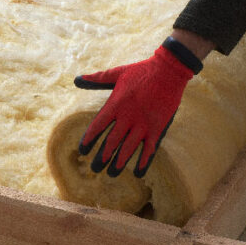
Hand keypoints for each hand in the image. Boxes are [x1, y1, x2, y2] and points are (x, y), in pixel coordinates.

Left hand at [75, 38, 202, 177]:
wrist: (168, 71)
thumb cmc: (140, 71)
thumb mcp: (117, 73)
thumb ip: (97, 79)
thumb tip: (77, 80)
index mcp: (116, 104)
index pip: (98, 126)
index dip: (89, 139)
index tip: (82, 150)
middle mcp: (128, 116)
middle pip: (112, 141)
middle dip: (102, 156)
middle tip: (94, 168)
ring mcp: (144, 123)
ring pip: (129, 148)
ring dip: (119, 162)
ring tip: (111, 174)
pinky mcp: (158, 128)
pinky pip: (149, 149)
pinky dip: (143, 161)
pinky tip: (138, 173)